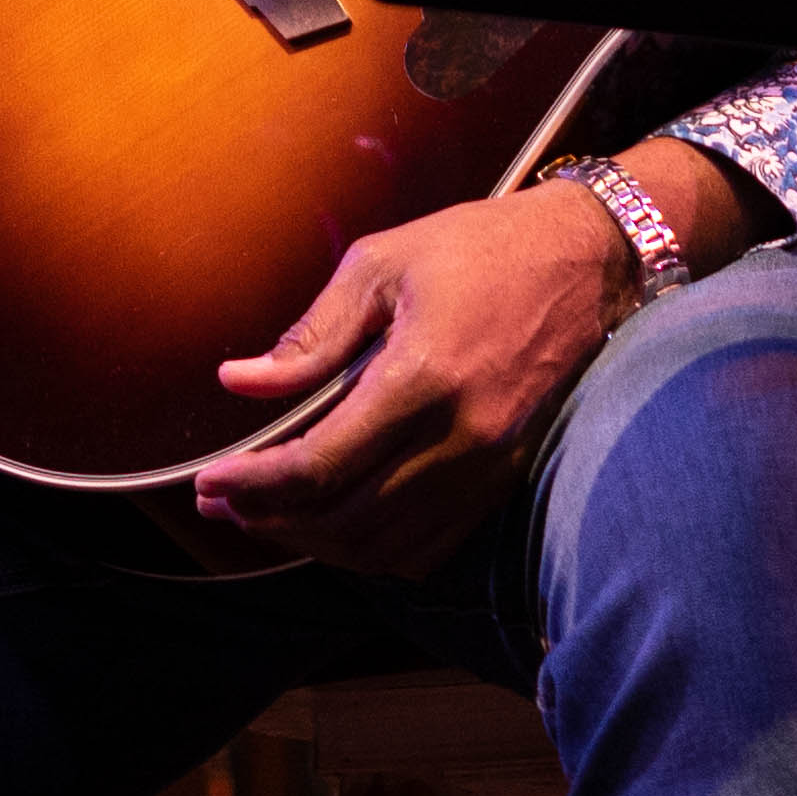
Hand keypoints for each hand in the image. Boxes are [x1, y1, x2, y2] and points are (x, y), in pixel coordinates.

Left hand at [187, 180, 653, 575]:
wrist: (586, 258)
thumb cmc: (479, 247)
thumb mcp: (381, 264)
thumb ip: (311, 336)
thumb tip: (238, 383)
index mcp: (423, 377)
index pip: (320, 466)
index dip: (254, 487)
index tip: (210, 485)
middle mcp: (461, 436)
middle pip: (347, 521)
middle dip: (274, 522)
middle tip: (224, 504)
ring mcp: (490, 465)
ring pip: (386, 547)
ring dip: (319, 542)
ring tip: (272, 514)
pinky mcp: (506, 477)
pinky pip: (429, 544)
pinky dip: (374, 547)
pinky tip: (340, 518)